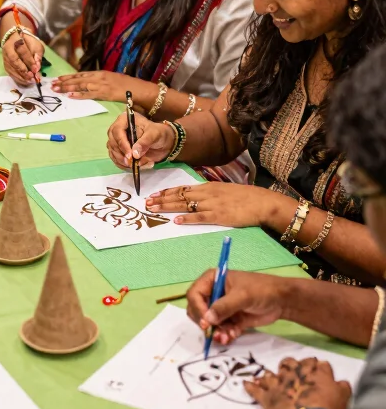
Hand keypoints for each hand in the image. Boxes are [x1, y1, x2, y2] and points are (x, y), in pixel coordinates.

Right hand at [2, 27, 44, 84]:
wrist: (15, 40)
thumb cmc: (28, 42)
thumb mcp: (36, 45)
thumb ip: (37, 55)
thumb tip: (37, 67)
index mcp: (15, 40)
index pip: (22, 51)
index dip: (29, 61)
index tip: (36, 69)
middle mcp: (7, 48)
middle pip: (14, 60)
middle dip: (23, 70)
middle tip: (32, 76)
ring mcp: (4, 57)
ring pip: (11, 68)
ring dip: (21, 76)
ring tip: (30, 81)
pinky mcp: (5, 64)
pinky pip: (10, 73)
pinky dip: (18, 78)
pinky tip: (25, 81)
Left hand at [52, 71, 146, 102]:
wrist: (137, 88)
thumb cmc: (127, 86)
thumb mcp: (112, 80)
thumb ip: (101, 81)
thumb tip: (91, 84)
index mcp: (100, 73)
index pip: (81, 74)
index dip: (69, 76)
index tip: (59, 78)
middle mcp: (99, 77)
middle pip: (78, 79)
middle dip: (64, 82)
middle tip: (52, 84)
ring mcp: (101, 84)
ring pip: (81, 85)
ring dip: (68, 87)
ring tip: (57, 89)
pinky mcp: (104, 93)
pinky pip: (89, 94)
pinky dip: (79, 95)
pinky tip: (70, 95)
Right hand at [107, 112, 173, 168]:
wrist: (161, 143)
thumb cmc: (158, 133)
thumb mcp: (154, 134)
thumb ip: (145, 142)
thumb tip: (134, 154)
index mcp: (125, 120)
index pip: (117, 131)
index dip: (122, 143)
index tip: (130, 155)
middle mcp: (117, 130)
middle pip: (112, 143)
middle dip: (121, 154)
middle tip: (132, 162)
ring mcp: (117, 141)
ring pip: (113, 153)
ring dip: (124, 162)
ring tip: (138, 164)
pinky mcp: (119, 151)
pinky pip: (116, 160)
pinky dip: (124, 166)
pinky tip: (135, 166)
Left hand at [146, 182, 280, 227]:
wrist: (262, 202)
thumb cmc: (245, 197)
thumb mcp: (224, 190)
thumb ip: (209, 193)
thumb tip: (195, 196)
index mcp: (208, 187)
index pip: (182, 188)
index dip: (166, 192)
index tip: (153, 195)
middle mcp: (207, 194)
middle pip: (179, 196)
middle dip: (162, 200)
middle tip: (147, 203)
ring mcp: (212, 205)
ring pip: (185, 205)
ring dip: (168, 208)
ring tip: (153, 210)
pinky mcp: (219, 216)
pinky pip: (200, 217)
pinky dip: (187, 219)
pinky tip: (176, 221)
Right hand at [187, 270, 287, 345]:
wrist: (282, 301)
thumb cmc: (261, 290)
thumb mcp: (242, 296)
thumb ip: (224, 307)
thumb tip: (207, 319)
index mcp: (212, 280)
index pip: (194, 295)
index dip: (197, 309)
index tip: (206, 323)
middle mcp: (214, 293)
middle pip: (197, 310)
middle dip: (205, 323)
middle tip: (214, 332)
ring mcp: (221, 307)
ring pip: (209, 323)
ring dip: (216, 332)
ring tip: (226, 337)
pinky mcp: (230, 319)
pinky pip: (220, 330)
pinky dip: (224, 335)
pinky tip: (232, 336)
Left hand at [246, 356, 351, 408]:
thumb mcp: (344, 397)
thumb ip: (342, 386)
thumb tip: (339, 382)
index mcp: (316, 372)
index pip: (318, 363)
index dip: (318, 367)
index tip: (319, 370)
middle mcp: (295, 373)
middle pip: (292, 363)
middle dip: (294, 365)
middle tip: (295, 371)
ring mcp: (278, 383)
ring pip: (272, 373)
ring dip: (273, 375)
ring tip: (272, 377)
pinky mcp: (267, 396)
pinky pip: (255, 389)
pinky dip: (250, 387)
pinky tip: (246, 383)